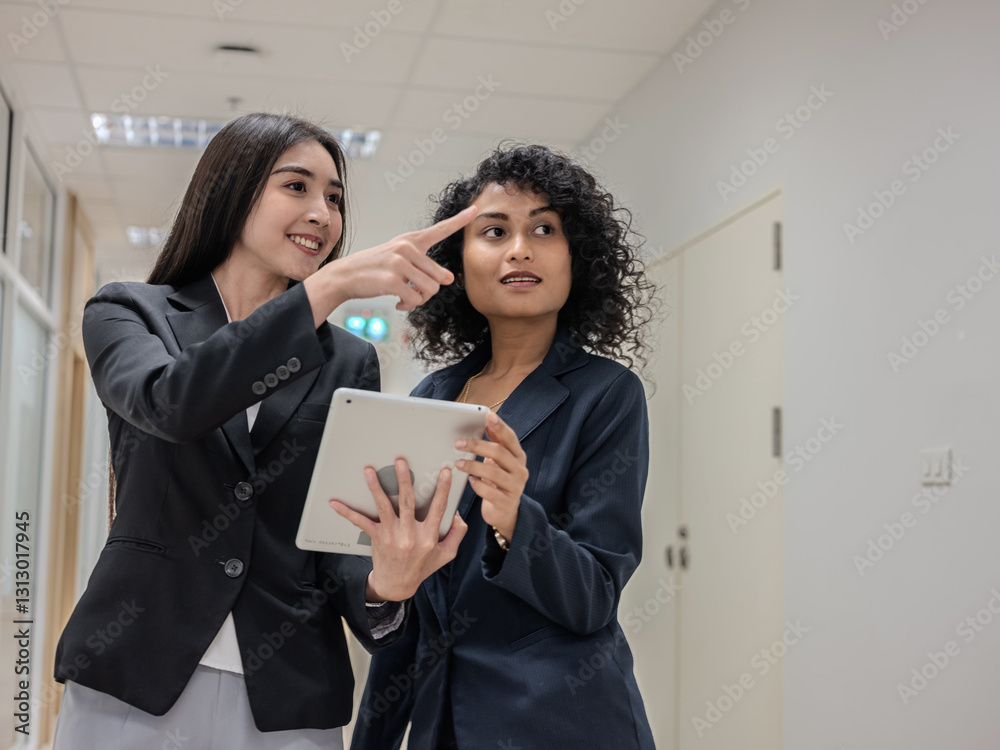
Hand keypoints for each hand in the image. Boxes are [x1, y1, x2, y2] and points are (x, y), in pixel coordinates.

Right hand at [313, 206, 476, 313]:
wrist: (345, 276)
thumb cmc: (374, 269)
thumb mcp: (399, 261)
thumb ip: (425, 267)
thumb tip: (449, 279)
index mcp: (410, 240)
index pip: (439, 230)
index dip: (460, 220)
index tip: (476, 209)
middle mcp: (406, 248)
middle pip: (440, 277)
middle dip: (429, 290)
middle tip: (413, 292)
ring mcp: (399, 262)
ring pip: (430, 290)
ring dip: (419, 299)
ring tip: (404, 297)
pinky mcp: (392, 280)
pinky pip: (415, 299)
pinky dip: (409, 305)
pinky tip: (398, 303)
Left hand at [329, 458, 466, 601]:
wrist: (397, 586)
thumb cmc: (422, 567)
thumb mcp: (446, 554)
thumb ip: (457, 533)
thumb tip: (458, 513)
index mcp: (428, 536)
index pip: (438, 508)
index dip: (443, 489)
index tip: (445, 471)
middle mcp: (409, 534)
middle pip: (407, 502)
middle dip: (403, 480)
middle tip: (400, 461)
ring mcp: (391, 535)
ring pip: (383, 507)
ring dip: (375, 488)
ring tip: (369, 471)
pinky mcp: (377, 537)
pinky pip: (361, 522)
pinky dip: (347, 512)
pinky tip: (335, 503)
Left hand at [455, 413, 527, 542]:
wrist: (504, 510)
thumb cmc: (498, 480)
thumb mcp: (498, 460)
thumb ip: (495, 441)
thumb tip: (487, 419)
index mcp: (518, 456)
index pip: (510, 438)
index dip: (499, 426)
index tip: (487, 416)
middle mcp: (520, 470)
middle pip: (499, 453)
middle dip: (477, 446)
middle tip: (458, 443)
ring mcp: (515, 487)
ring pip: (493, 473)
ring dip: (472, 466)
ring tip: (457, 463)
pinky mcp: (506, 503)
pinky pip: (490, 492)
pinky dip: (478, 485)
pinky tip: (470, 481)